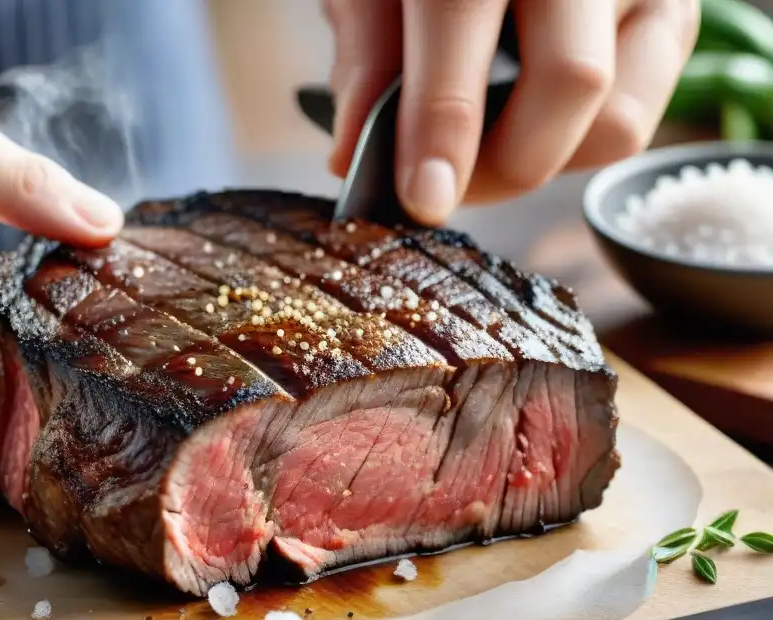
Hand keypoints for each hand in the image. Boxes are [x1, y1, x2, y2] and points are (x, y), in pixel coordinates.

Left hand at [323, 0, 700, 223]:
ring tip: (480, 145)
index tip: (422, 197)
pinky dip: (572, 147)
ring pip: (615, 121)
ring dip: (537, 162)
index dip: (442, 118)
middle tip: (438, 186)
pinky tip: (524, 121)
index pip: (462, 9)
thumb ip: (365, 51)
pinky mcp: (672, 18)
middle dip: (497, 164)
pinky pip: (632, 123)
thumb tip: (351, 156)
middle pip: (571, 78)